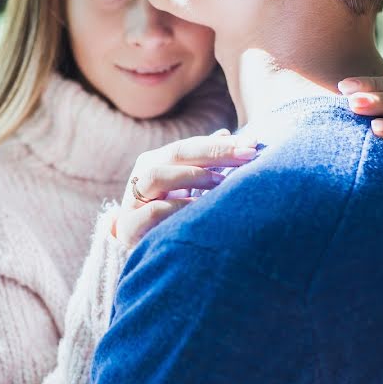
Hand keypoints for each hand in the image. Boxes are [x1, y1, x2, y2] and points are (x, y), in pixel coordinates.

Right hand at [114, 130, 258, 247]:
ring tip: (221, 183)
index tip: (252, 146)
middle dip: (215, 152)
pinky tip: (199, 209)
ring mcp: (133, 200)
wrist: (138, 249)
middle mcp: (142, 175)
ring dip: (192, 175)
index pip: (190, 146)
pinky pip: (152, 210)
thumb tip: (226, 133)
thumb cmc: (167, 216)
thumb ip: (203, 162)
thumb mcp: (186, 187)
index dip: (222, 145)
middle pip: (177, 154)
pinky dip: (177, 207)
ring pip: (156, 175)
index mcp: (157, 161)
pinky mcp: (129, 227)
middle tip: (247, 155)